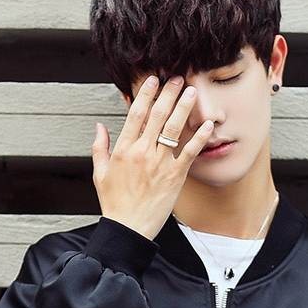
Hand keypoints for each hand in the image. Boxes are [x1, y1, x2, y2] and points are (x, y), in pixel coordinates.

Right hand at [92, 75, 213, 240]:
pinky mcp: (175, 176)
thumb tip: (99, 127)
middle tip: (176, 78)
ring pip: (174, 128)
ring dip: (184, 107)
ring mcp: (160, 163)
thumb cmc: (115, 204)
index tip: (152, 80)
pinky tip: (208, 124)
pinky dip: (200, 136)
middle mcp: (142, 152)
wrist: (128, 229)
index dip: (145, 94)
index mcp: (123, 150)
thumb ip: (99, 148)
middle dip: (168, 93)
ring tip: (191, 91)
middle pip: (157, 115)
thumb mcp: (99, 174)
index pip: (136, 114)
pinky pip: (190, 152)